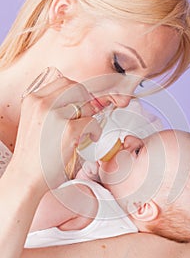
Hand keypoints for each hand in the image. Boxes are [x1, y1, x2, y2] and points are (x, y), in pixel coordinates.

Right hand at [10, 73, 101, 190]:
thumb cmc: (31, 155)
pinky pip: (92, 121)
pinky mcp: (69, 130)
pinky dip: (96, 130)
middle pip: (77, 88)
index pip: (63, 81)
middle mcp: (42, 103)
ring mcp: (55, 116)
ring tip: (88, 129)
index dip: (77, 91)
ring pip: (86, 104)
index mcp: (33, 100)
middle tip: (88, 113)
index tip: (82, 102)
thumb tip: (74, 101)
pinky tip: (91, 137)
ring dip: (91, 116)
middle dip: (86, 100)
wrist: (25, 176)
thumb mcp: (33, 122)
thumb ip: (48, 108)